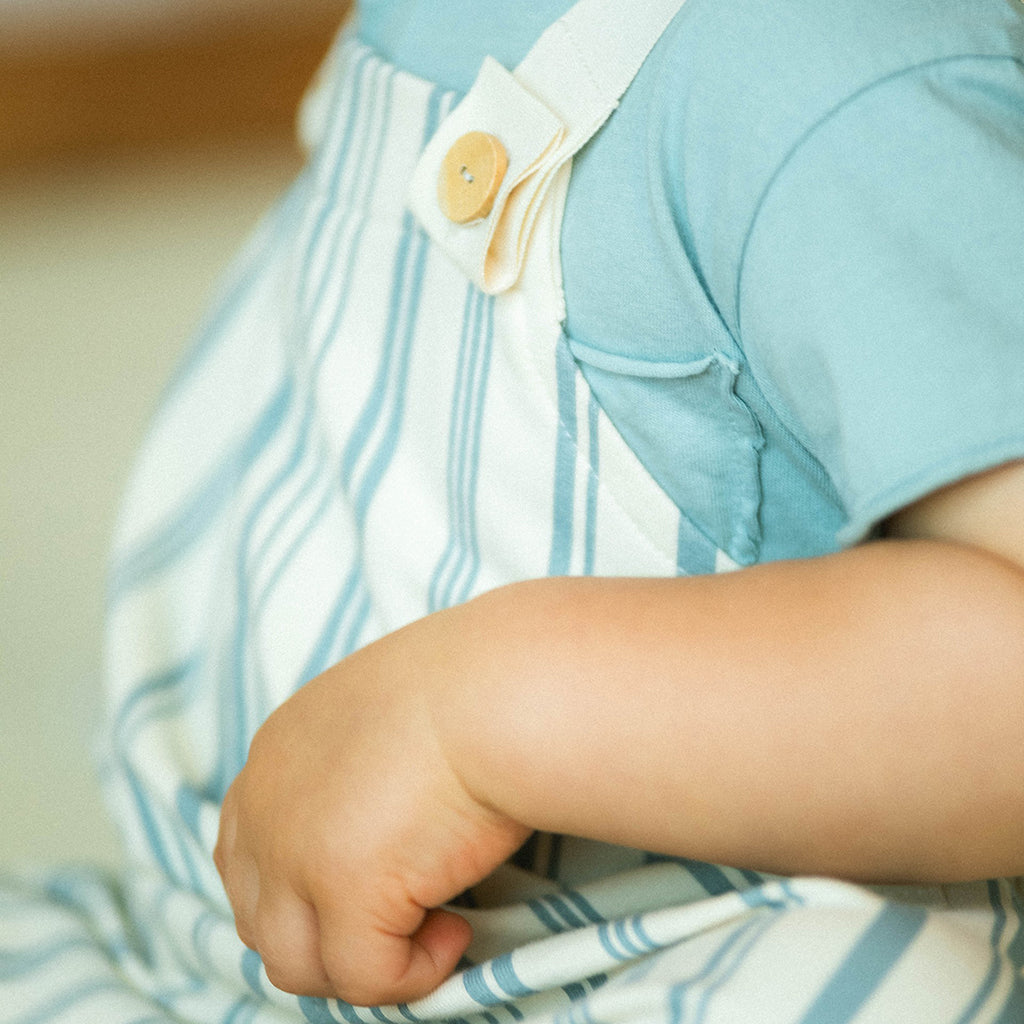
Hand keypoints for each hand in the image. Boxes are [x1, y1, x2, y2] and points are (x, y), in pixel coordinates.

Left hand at [213, 607, 531, 1005]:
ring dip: (366, 965)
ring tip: (437, 927)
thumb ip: (353, 772)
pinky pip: (366, 978)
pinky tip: (458, 932)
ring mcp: (294, 851)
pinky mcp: (343, 889)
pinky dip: (414, 974)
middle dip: (329, 936)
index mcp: (274, 757)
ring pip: (297, 964)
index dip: (300, 897)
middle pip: (263, 920)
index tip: (371, 893)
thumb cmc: (469, 691)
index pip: (245, 858)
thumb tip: (381, 833)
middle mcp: (266, 806)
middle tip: (404, 918)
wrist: (499, 688)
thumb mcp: (381, 719)